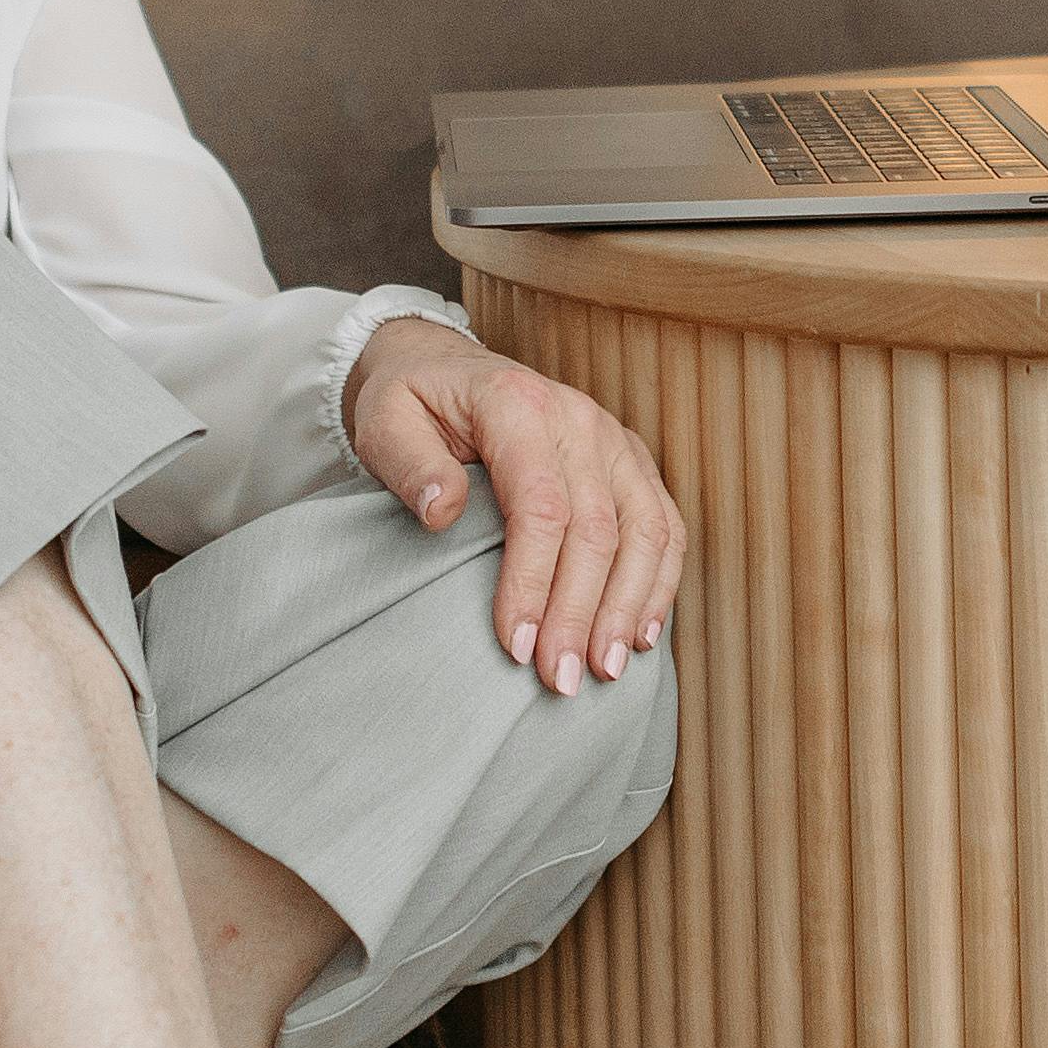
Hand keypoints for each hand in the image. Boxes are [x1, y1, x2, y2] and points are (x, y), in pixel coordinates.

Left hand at [339, 317, 677, 697]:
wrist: (443, 367)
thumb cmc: (411, 404)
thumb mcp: (384, 423)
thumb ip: (410, 465)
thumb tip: (442, 512)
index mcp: (518, 405)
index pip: (541, 506)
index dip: (532, 582)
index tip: (514, 645)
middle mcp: (579, 419)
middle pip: (597, 528)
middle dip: (580, 613)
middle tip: (560, 680)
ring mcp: (613, 439)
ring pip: (645, 530)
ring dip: (628, 607)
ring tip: (605, 671)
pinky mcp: (630, 462)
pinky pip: (664, 525)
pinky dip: (658, 583)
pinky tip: (640, 634)